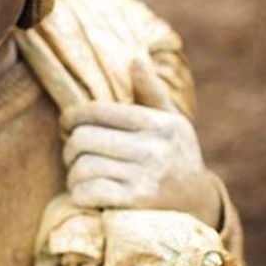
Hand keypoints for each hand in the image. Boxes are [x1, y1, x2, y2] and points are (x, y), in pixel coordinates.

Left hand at [61, 56, 220, 227]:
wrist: (198, 206)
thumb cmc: (177, 158)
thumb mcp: (172, 123)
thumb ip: (151, 92)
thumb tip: (135, 58)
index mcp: (157, 123)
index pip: (97, 111)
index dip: (72, 117)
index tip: (67, 125)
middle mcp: (152, 148)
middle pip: (83, 139)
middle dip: (70, 148)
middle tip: (72, 155)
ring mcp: (145, 176)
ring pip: (83, 167)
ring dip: (73, 175)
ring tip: (79, 176)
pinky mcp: (135, 203)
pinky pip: (89, 192)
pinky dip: (78, 194)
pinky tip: (83, 194)